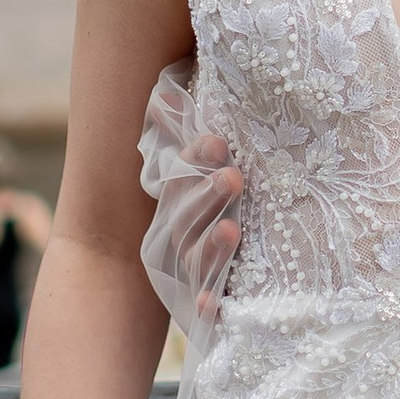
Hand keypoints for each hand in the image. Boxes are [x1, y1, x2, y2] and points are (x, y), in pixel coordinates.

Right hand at [139, 58, 243, 316]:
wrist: (227, 273)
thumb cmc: (219, 200)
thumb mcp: (209, 164)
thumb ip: (184, 130)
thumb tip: (166, 94)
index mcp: (182, 198)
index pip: (181, 175)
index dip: (195, 158)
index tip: (218, 142)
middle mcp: (182, 233)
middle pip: (186, 216)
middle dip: (207, 196)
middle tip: (233, 178)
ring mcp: (195, 268)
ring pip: (196, 257)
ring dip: (211, 245)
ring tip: (232, 228)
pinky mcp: (214, 299)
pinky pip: (209, 304)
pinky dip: (209, 304)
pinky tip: (212, 303)